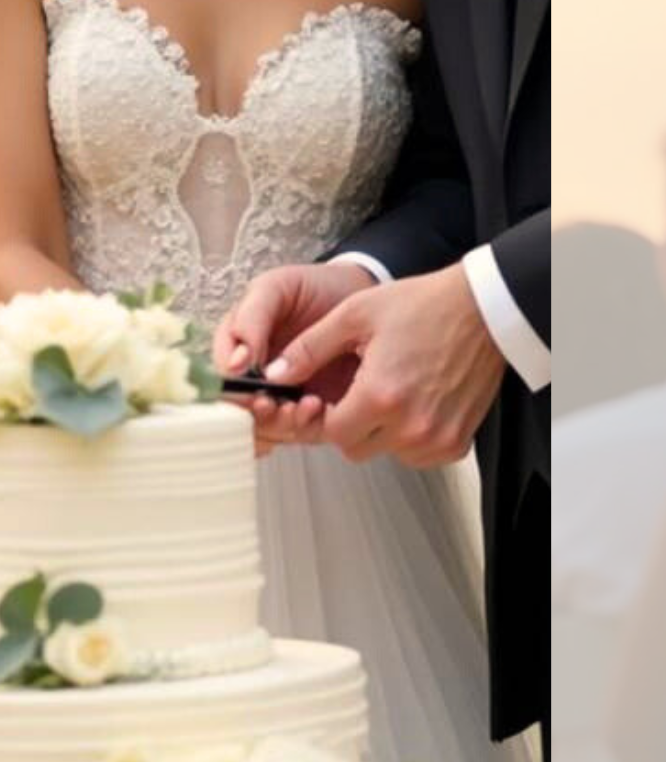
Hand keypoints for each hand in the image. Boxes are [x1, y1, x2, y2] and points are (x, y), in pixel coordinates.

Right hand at [215, 262, 376, 454]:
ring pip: (266, 429)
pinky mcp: (308, 410)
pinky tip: (319, 410)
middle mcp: (251, 378)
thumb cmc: (313, 288)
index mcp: (234, 350)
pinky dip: (305, 428)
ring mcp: (279, 396)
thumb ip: (250, 319)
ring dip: (282, 424)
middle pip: (239, 415)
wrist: (359, 292)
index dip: (233, 394)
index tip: (255, 391)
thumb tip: (234, 363)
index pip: (220, 382)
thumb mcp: (275, 289)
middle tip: (278, 404)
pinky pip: (298, 432)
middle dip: (258, 415)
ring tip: (307, 405)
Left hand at [265, 263, 506, 467]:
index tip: (331, 397)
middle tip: (362, 390)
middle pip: (354, 448)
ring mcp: (437, 437)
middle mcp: (411, 425)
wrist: (486, 309)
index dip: (324, 414)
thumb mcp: (354, 316)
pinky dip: (411, 438)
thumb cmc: (425, 306)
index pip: (330, 432)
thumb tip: (274, 374)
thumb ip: (309, 349)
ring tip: (391, 392)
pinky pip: (419, 456)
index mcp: (380, 396)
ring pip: (386, 453)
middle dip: (349, 424)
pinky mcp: (457, 443)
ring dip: (380, 432)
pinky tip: (414, 404)